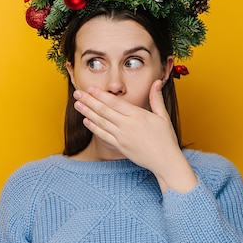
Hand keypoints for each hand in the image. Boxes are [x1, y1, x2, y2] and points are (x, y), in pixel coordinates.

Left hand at [73, 80, 196, 192]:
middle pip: (104, 110)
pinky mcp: (119, 146)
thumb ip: (156, 98)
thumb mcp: (163, 116)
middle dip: (89, 100)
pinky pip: (103, 135)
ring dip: (87, 112)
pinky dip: (93, 127)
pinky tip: (85, 120)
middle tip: (77, 93)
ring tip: (77, 104)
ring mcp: (122, 136)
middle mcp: (127, 125)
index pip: (115, 102)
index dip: (100, 95)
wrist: (165, 161)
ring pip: (101, 122)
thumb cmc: (166, 138)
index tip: (90, 88)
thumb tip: (157, 82)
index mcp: (138, 115)